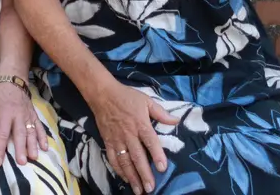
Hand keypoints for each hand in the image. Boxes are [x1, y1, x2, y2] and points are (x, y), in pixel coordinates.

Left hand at [0, 79, 46, 166]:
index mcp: (5, 114)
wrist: (13, 81)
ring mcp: (28, 116)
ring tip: (34, 157)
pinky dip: (43, 137)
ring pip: (31, 132)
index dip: (0, 148)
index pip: (2, 134)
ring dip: (33, 145)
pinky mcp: (34, 115)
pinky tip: (45, 147)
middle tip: (22, 162)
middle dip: (20, 149)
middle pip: (19, 134)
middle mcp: (18, 116)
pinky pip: (40, 127)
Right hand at [89, 79, 175, 193]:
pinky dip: (118, 170)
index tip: (162, 168)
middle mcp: (129, 134)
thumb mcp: (146, 100)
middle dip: (144, 173)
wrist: (102, 94)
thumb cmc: (126, 97)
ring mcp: (117, 139)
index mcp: (140, 124)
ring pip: (125, 161)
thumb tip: (176, 121)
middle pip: (137, 156)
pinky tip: (125, 179)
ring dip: (131, 177)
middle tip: (150, 188)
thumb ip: (161, 113)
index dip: (157, 155)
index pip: (150, 142)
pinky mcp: (108, 141)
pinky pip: (112, 158)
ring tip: (138, 190)